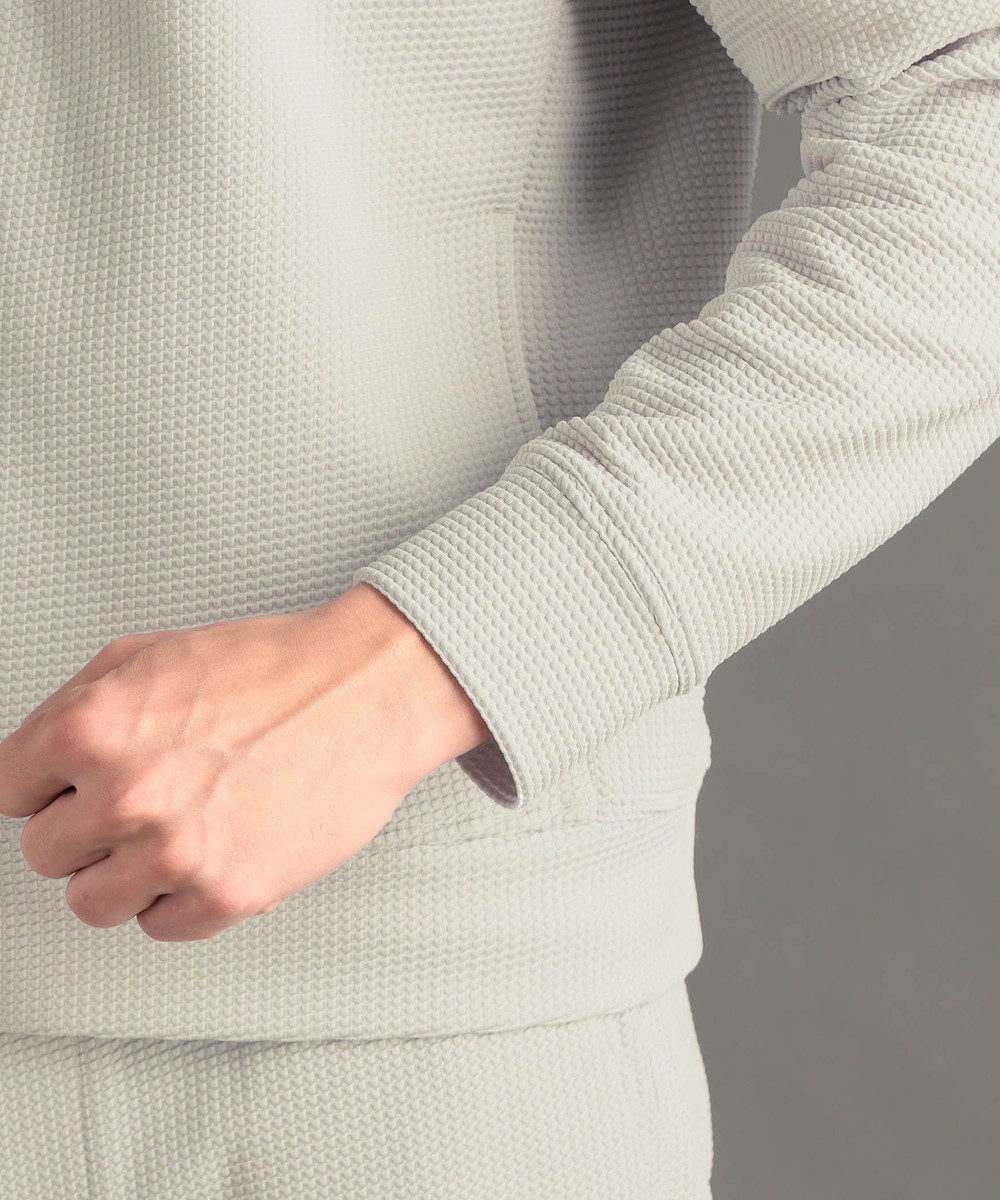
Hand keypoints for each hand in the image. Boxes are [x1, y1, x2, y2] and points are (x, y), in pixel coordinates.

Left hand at [0, 584, 490, 941]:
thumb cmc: (276, 671)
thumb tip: (32, 761)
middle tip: (140, 802)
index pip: (9, 792)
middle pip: (45, 853)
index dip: (47, 786)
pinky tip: (210, 851)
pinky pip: (160, 927)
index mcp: (94, 728)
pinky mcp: (227, 894)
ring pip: (91, 902)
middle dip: (87, 828)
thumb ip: (76, 708)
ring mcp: (176, 852)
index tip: (72, 789)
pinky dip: (180, 897)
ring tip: (173, 832)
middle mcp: (127, 794)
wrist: (367, 694)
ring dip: (125, 873)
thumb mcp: (152, 653)